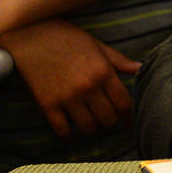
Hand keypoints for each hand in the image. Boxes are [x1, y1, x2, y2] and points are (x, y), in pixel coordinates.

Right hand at [0, 19, 138, 138]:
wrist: (31, 35)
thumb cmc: (66, 38)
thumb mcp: (97, 45)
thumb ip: (119, 60)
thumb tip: (140, 69)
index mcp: (103, 72)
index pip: (124, 104)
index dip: (130, 118)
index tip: (130, 124)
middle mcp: (88, 87)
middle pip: (108, 119)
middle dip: (111, 123)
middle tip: (108, 121)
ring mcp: (67, 98)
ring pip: (88, 128)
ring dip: (92, 130)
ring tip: (91, 125)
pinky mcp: (47, 105)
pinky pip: (63, 131)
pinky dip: (70, 137)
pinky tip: (72, 134)